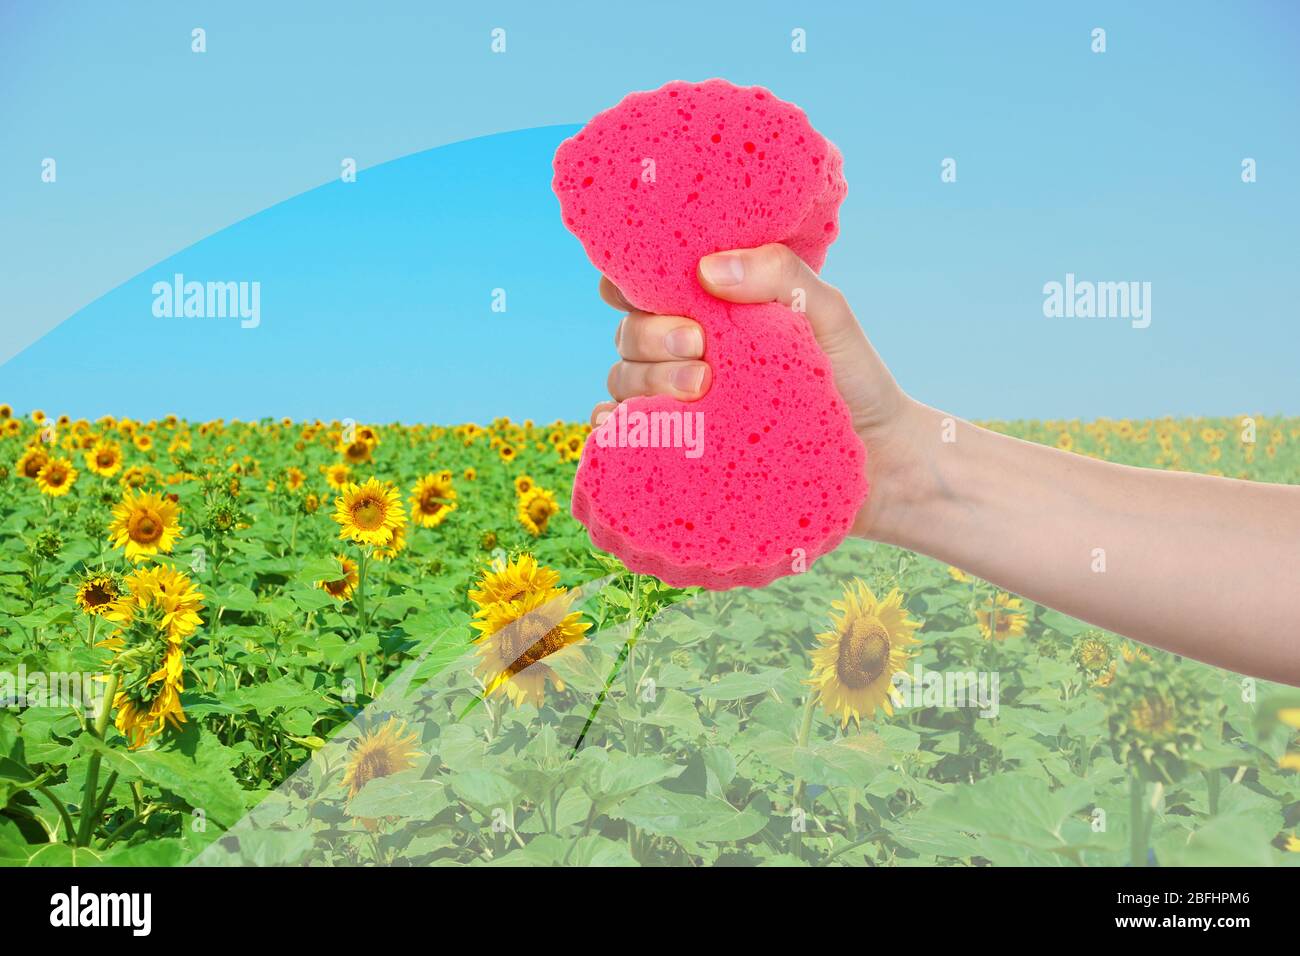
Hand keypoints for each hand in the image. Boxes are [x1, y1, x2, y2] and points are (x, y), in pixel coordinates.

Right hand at [591, 242, 923, 540]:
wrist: (879, 461)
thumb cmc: (854, 380)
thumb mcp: (828, 315)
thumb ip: (780, 276)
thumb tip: (710, 270)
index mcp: (712, 313)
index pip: (645, 286)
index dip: (629, 280)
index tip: (651, 289)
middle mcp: (687, 356)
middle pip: (628, 333)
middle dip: (652, 334)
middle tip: (698, 345)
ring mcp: (680, 405)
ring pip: (621, 379)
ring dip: (645, 378)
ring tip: (700, 387)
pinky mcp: (679, 452)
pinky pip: (620, 437)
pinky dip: (611, 428)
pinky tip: (628, 426)